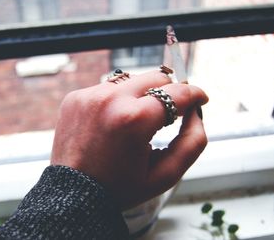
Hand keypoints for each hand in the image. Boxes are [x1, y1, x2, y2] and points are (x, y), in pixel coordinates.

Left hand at [51, 70, 207, 209]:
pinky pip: (108, 88)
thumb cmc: (119, 188)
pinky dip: (117, 101)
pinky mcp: (75, 97)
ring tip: (136, 124)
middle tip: (169, 113)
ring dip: (141, 96)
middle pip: (156, 77)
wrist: (72, 195)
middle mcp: (110, 99)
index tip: (201, 98)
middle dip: (168, 93)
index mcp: (134, 119)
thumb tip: (196, 111)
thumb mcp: (166, 175)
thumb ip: (193, 141)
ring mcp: (89, 96)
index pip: (177, 92)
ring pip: (131, 81)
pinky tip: (113, 124)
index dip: (195, 94)